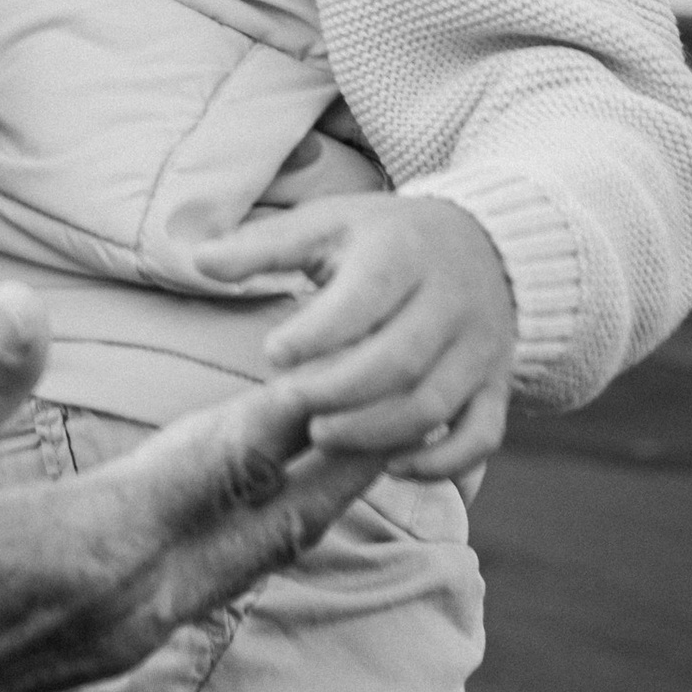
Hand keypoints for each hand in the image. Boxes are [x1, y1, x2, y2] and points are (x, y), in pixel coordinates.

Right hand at [0, 289, 381, 691]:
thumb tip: (28, 303)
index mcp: (91, 546)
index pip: (224, 460)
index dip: (294, 398)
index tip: (357, 343)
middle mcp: (130, 601)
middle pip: (274, 524)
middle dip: (345, 459)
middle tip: (418, 399)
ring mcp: (122, 639)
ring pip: (251, 564)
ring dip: (310, 504)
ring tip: (362, 450)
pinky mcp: (103, 656)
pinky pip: (214, 588)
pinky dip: (257, 539)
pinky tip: (255, 515)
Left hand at [195, 193, 515, 483]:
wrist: (481, 244)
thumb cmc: (381, 238)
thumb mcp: (326, 224)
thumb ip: (263, 246)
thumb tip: (196, 258)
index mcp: (403, 253)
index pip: (365, 298)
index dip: (316, 333)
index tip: (272, 352)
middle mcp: (450, 301)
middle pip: (398, 360)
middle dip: (339, 392)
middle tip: (290, 405)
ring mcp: (479, 348)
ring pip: (435, 403)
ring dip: (376, 431)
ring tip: (323, 436)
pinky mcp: (495, 385)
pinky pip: (481, 435)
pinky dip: (442, 461)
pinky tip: (392, 466)